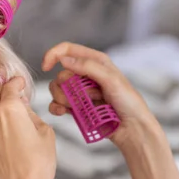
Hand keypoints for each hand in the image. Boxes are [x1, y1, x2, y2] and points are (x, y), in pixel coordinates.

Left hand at [0, 77, 55, 178]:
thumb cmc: (39, 161)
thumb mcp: (46, 132)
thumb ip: (31, 115)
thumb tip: (24, 110)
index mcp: (9, 109)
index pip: (9, 86)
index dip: (16, 82)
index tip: (21, 82)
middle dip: (5, 93)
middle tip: (17, 95)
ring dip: (1, 116)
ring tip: (18, 125)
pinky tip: (11, 146)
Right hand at [42, 42, 161, 151]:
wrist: (133, 129)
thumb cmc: (129, 103)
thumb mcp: (112, 80)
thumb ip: (88, 67)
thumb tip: (64, 60)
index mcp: (95, 61)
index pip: (67, 50)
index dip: (53, 55)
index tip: (45, 67)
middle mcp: (86, 74)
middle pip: (60, 74)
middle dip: (63, 87)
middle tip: (78, 99)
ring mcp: (81, 92)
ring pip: (57, 90)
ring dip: (62, 99)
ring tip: (77, 108)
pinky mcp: (78, 107)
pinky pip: (58, 104)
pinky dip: (56, 108)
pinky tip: (62, 113)